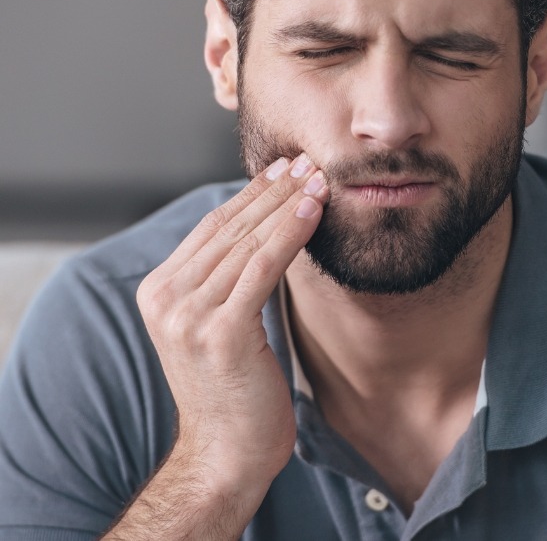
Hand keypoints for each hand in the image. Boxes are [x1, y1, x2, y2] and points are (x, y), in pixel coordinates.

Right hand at [136, 154, 327, 499]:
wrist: (226, 453)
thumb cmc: (232, 386)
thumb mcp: (217, 322)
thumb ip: (223, 278)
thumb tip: (261, 225)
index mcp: (159, 290)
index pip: (211, 227)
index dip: (250, 194)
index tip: (283, 169)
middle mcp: (166, 297)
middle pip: (229, 228)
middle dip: (273, 191)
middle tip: (307, 162)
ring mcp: (189, 315)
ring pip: (247, 242)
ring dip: (287, 205)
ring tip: (318, 179)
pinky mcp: (220, 332)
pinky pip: (263, 267)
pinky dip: (289, 234)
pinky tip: (312, 210)